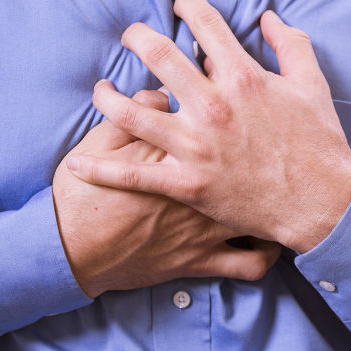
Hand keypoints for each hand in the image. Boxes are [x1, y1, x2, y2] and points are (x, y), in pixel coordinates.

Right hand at [53, 89, 280, 297]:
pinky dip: (266, 253)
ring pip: (265, 208)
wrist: (70, 250)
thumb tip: (162, 93)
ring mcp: (209, 225)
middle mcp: (206, 185)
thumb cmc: (84, 195)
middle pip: (250, 154)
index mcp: (182, 148)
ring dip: (275, 196)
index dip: (225, 96)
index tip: (225, 89)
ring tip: (279, 182)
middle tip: (260, 130)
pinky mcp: (205, 258)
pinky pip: (252, 261)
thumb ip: (138, 110)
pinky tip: (271, 239)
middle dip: (260, 136)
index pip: (220, 115)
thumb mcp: (102, 140)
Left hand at [65, 0, 350, 252]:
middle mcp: (213, 105)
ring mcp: (196, 146)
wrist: (322, 204)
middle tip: (130, 36)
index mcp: (243, 77)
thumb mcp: (313, 84)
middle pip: (156, 55)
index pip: (203, 23)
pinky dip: (101, 168)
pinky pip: (132, 174)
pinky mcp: (187, 184)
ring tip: (102, 90)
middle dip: (136, 37)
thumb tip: (268, 16)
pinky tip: (78, 161)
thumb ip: (291, 43)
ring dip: (108, 96)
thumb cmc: (318, 143)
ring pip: (130, 113)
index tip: (179, 5)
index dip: (186, 5)